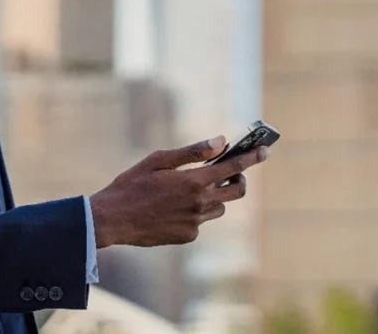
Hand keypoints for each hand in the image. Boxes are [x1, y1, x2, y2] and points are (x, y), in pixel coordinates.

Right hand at [89, 136, 269, 247]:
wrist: (112, 219)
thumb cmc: (132, 184)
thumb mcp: (159, 160)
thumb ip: (192, 152)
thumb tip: (220, 142)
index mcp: (193, 181)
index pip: (233, 167)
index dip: (251, 157)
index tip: (264, 150)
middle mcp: (199, 203)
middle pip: (236, 192)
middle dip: (239, 180)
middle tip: (231, 173)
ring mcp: (195, 222)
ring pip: (218, 207)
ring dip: (214, 196)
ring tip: (191, 189)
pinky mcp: (188, 236)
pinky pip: (201, 221)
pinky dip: (195, 212)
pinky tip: (171, 208)